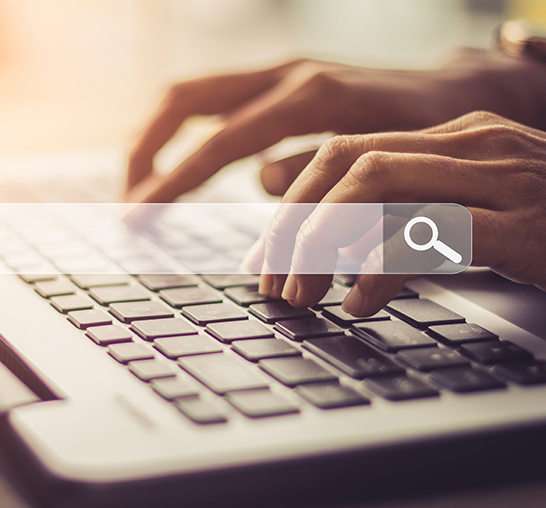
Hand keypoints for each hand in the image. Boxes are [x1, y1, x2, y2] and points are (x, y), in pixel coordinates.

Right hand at [126, 50, 545, 202]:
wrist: (459, 92)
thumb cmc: (430, 134)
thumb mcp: (385, 163)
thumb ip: (320, 174)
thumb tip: (260, 182)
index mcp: (310, 97)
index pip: (219, 141)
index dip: (174, 180)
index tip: (138, 213)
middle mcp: (286, 74)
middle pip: (185, 98)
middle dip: (145, 147)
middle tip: (127, 196)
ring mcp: (280, 72)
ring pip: (194, 94)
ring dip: (158, 137)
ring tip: (140, 184)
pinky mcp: (281, 82)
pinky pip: (216, 102)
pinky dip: (187, 134)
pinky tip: (181, 166)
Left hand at [247, 111, 545, 315]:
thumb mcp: (470, 217)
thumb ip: (404, 218)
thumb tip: (328, 247)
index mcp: (452, 138)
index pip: (343, 152)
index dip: (292, 204)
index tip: (268, 256)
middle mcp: (472, 145)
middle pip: (347, 166)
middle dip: (295, 226)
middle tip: (273, 281)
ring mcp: (503, 179)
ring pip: (378, 187)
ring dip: (324, 244)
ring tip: (303, 294)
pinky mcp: (527, 226)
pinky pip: (431, 233)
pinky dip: (382, 267)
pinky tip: (361, 304)